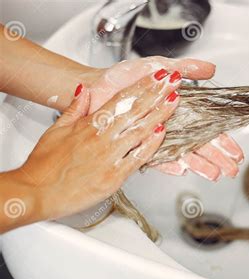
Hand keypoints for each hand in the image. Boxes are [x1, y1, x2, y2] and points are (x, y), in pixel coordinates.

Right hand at [14, 70, 180, 220]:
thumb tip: (83, 89)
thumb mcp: (56, 129)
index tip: (156, 77)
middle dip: (157, 94)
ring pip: (139, 131)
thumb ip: (74, 108)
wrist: (35, 193)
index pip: (120, 100)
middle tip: (173, 82)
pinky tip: (163, 132)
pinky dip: (151, 145)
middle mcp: (100, 138)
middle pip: (134, 111)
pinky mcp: (113, 177)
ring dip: (160, 114)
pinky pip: (137, 158)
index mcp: (88, 125)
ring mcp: (109, 157)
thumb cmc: (43, 165)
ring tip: (174, 100)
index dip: (141, 86)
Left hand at [84, 56, 243, 180]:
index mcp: (179, 110)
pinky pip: (157, 159)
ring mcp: (156, 139)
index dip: (223, 140)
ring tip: (215, 174)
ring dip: (200, 165)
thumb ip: (185, 68)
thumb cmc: (125, 78)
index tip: (236, 151)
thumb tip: (211, 69)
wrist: (96, 88)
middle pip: (200, 145)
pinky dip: (170, 164)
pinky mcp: (139, 147)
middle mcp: (171, 126)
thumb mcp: (159, 67)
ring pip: (183, 154)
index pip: (207, 128)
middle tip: (232, 169)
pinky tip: (183, 170)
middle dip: (218, 157)